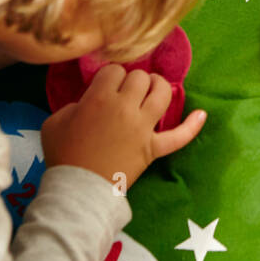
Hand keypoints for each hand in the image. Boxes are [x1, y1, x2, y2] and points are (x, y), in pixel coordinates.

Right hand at [41, 65, 204, 190]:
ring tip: (152, 88)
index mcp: (99, 97)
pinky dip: (192, 126)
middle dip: (132, 80)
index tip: (104, 87)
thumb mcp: (57, 119)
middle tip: (123, 92)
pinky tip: (202, 114)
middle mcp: (125, 107)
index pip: (114, 70)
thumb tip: (90, 103)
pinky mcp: (153, 148)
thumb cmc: (64, 153)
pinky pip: (179, 137)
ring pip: (162, 94)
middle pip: (139, 78)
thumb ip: (75, 104)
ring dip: (159, 86)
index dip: (109, 77)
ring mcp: (142, 128)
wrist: (77, 189)